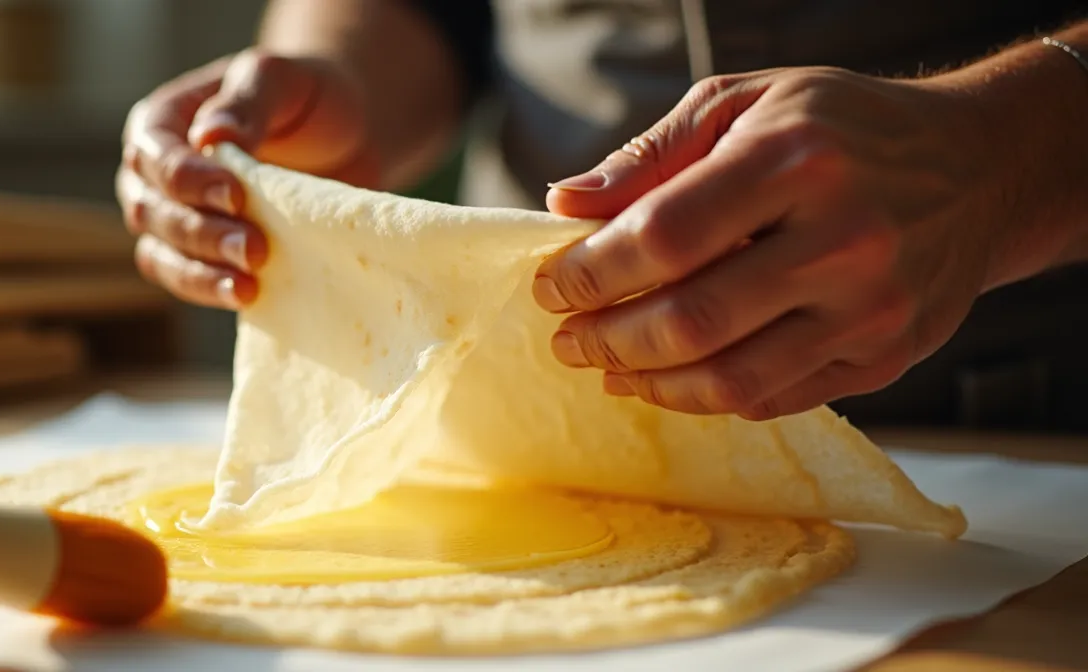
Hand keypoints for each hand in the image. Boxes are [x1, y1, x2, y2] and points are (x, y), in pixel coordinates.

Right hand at [117, 49, 379, 308]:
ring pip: (163, 257)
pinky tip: (248, 298)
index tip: (237, 195)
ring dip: (201, 276)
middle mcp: (154, 176)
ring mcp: (174, 221)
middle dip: (202, 234)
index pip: (156, 157)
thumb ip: (246, 101)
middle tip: (254, 249)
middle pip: (154, 213)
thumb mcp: (280, 79)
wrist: (344, 135)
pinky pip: (189, 282)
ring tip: (247, 287)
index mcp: (160, 123)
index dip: (190, 181)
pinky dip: (212, 292)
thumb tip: (208, 137)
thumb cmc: (306, 97)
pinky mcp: (203, 257)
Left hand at [533, 67, 1005, 419]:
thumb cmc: (842, 127)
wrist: (979, 167)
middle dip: (608, 340)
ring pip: (731, 379)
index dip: (592, 272)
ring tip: (607, 368)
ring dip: (649, 383)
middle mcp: (843, 239)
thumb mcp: (746, 103)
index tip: (552, 286)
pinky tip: (671, 379)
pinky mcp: (886, 355)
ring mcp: (871, 308)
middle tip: (569, 341)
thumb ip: (652, 155)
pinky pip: (776, 397)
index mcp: (797, 160)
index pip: (665, 237)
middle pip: (692, 320)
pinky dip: (709, 397)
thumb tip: (567, 204)